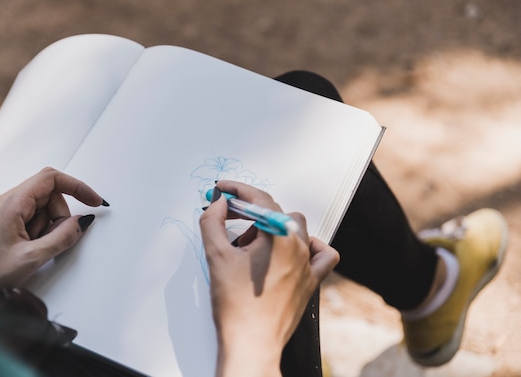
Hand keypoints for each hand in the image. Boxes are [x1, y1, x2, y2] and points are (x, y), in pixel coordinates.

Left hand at [0, 167, 106, 295]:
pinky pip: (26, 219)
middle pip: (47, 196)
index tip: (93, 200)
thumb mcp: (31, 259)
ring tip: (31, 251)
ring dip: (44, 229)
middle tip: (50, 243)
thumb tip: (82, 222)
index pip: (51, 179)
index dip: (77, 186)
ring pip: (38, 209)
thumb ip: (62, 238)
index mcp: (9, 204)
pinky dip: (34, 232)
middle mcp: (2, 202)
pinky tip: (24, 250)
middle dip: (57, 218)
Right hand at [199, 180, 338, 376]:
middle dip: (248, 210)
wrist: (251, 344)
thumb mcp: (215, 256)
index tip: (223, 190)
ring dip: (272, 227)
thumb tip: (218, 204)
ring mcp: (308, 264)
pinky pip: (322, 254)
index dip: (238, 191)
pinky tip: (291, 251)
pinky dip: (309, 246)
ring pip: (296, 227)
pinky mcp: (312, 281)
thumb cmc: (236, 306)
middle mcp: (299, 246)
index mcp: (278, 236)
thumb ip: (212, 222)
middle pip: (275, 211)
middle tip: (226, 216)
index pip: (259, 200)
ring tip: (248, 244)